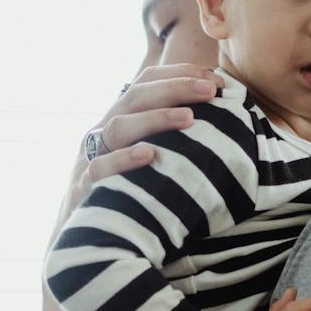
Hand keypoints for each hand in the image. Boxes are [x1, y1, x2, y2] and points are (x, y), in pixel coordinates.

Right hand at [52, 64, 219, 231]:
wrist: (88, 236)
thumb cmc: (131, 191)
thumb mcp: (151, 156)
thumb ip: (174, 135)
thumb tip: (225, 118)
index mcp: (121, 118)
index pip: (146, 83)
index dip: (179, 74)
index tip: (215, 79)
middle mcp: (104, 131)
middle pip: (135, 97)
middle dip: (175, 88)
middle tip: (210, 90)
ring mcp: (91, 157)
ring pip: (118, 127)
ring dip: (154, 119)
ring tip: (189, 118)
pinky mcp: (85, 187)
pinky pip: (100, 168)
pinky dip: (124, 160)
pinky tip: (150, 155)